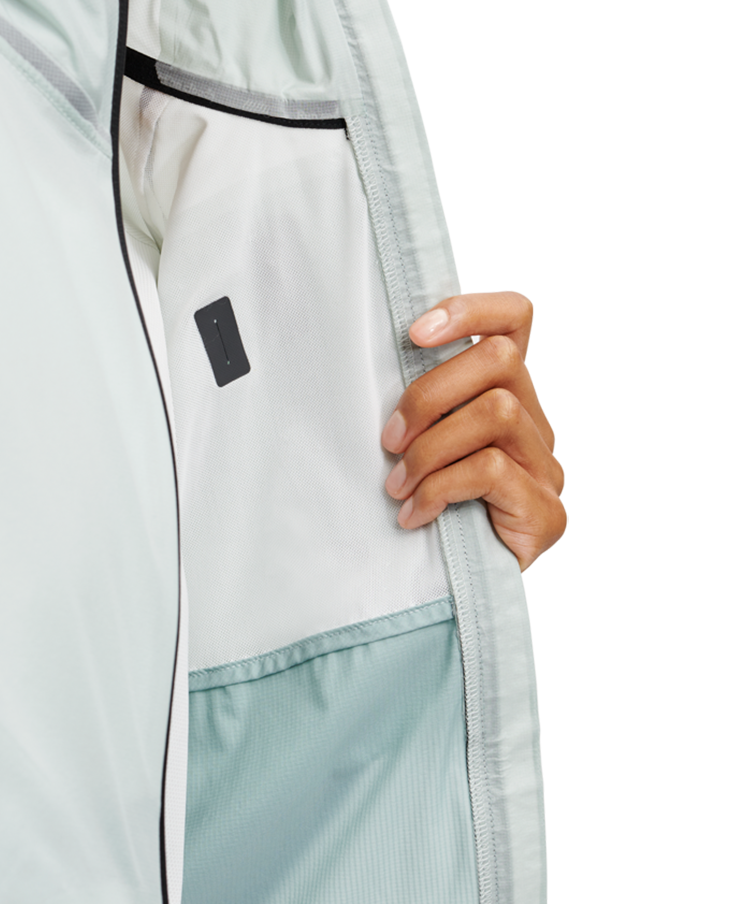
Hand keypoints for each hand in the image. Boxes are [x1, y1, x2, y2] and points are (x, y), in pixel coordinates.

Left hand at [380, 291, 566, 571]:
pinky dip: (440, 489)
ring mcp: (544, 466)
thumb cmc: (426, 510)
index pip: (514, 320)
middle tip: (388, 442)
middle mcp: (534, 422)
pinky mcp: (545, 510)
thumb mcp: (415, 448)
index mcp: (504, 395)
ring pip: (495, 412)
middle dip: (429, 395)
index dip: (471, 310)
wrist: (457, 593)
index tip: (413, 332)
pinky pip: (490, 469)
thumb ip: (416, 410)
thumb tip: (359, 371)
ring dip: (430, 449)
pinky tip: (414, 516)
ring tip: (397, 487)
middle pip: (499, 360)